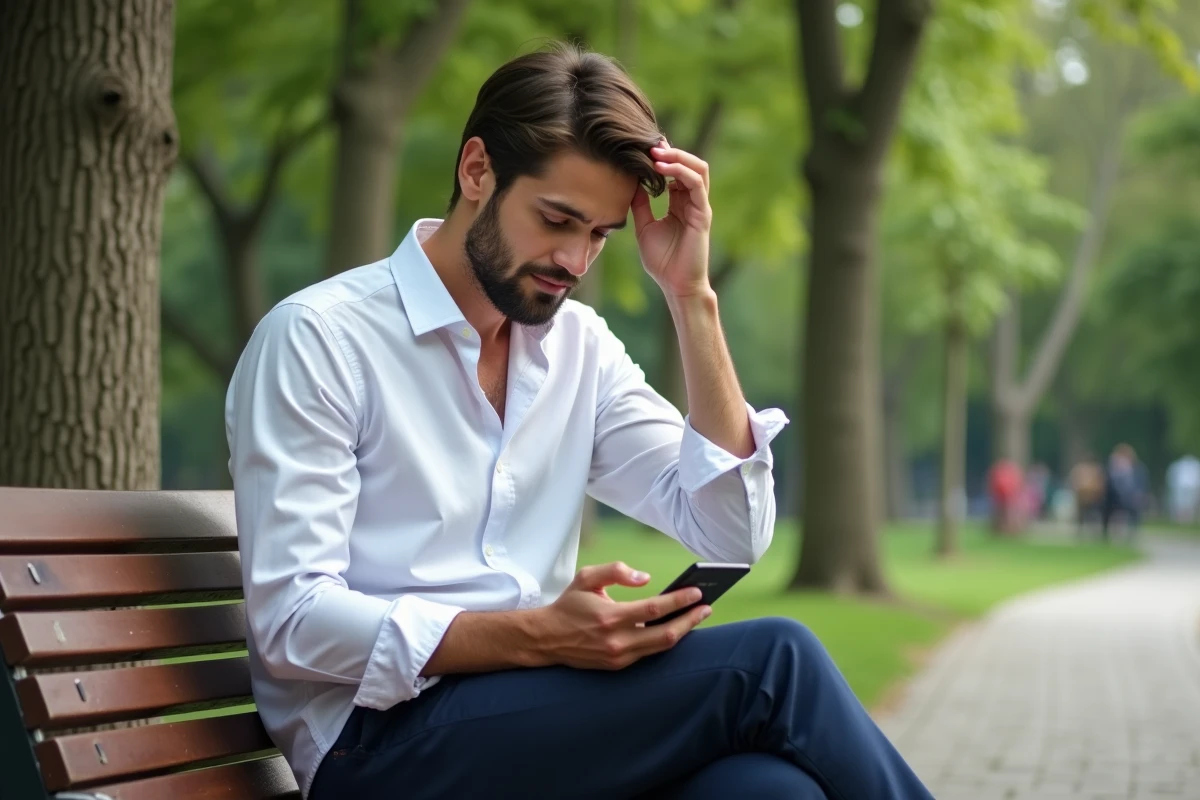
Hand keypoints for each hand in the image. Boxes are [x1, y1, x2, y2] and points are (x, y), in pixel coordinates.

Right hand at [531, 561, 710, 669]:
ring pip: (661, 648)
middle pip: (666, 635)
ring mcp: (619, 657)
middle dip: (690, 620)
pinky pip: (649, 653)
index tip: (697, 593)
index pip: (655, 609)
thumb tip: (645, 578)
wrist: (547, 638)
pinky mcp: (619, 666)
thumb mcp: (587, 577)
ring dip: (682, 632)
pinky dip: (665, 641)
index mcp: (611, 617)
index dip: (679, 601)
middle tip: (706, 607)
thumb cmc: (569, 604)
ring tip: (696, 616)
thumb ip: (617, 571)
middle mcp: (617, 641)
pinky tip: (676, 628)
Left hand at [631, 140, 712, 298]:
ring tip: (656, 152)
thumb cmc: (662, 261)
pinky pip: (696, 185)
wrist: (676, 285)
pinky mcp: (703, 214)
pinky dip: (680, 172)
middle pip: (689, 164)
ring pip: (698, 168)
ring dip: (677, 156)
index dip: (662, 157)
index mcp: (680, 203)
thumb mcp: (644, 227)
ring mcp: (700, 206)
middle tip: (648, 144)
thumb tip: (631, 183)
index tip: (642, 148)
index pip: (676, 171)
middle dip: (670, 151)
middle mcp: (692, 201)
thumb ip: (640, 205)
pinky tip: (662, 168)